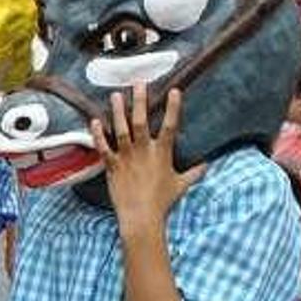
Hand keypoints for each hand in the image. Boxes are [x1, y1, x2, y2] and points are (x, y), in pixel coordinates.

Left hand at [93, 84, 204, 234]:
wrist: (141, 217)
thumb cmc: (162, 201)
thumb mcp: (181, 185)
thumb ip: (193, 173)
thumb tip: (207, 166)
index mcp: (162, 153)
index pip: (171, 125)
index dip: (173, 107)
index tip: (174, 90)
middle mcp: (144, 151)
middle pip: (142, 120)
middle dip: (140, 100)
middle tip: (138, 83)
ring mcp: (127, 157)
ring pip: (121, 129)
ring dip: (118, 111)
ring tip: (115, 95)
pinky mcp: (112, 166)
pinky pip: (103, 147)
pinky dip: (98, 134)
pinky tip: (94, 121)